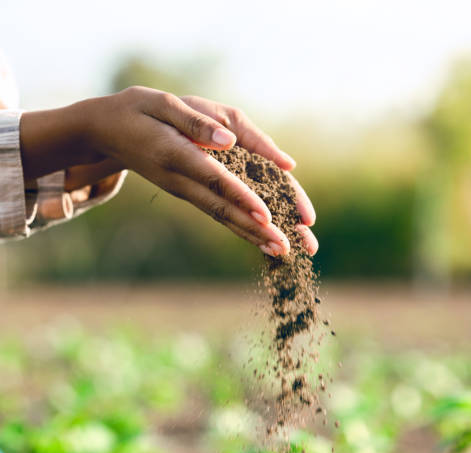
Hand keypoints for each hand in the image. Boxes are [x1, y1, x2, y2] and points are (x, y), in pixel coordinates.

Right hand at [86, 87, 316, 255]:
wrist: (106, 133)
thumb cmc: (137, 110)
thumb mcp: (163, 104)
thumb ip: (196, 123)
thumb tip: (228, 142)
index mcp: (176, 155)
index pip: (214, 179)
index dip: (241, 197)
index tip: (266, 216)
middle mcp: (181, 181)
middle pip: (223, 208)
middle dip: (255, 229)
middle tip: (284, 247)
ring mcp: (184, 190)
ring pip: (221, 216)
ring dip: (252, 235)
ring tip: (281, 251)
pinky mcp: (188, 193)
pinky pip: (217, 212)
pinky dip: (240, 226)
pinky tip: (261, 238)